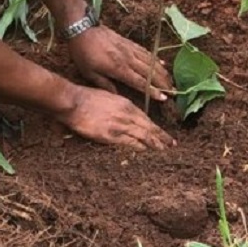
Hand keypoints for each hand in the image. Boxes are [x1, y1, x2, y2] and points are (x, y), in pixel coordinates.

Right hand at [60, 84, 175, 149]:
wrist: (75, 101)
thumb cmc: (88, 98)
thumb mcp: (109, 97)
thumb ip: (119, 105)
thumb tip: (126, 112)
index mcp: (126, 104)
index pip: (146, 118)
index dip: (157, 128)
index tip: (165, 134)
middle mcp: (127, 114)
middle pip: (149, 127)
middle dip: (162, 137)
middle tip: (173, 144)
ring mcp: (120, 124)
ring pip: (143, 135)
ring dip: (155, 143)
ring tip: (165, 150)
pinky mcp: (111, 134)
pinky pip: (129, 142)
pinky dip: (140, 146)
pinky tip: (146, 150)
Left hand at [67, 25, 173, 100]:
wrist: (83, 29)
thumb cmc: (83, 53)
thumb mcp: (89, 73)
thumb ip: (105, 85)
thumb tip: (118, 96)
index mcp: (119, 68)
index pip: (140, 82)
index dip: (153, 91)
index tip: (164, 98)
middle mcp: (128, 58)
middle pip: (150, 72)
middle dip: (163, 82)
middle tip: (173, 91)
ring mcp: (130, 49)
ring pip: (151, 61)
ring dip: (162, 71)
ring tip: (171, 79)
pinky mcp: (129, 42)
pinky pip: (146, 51)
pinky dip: (155, 58)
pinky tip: (161, 63)